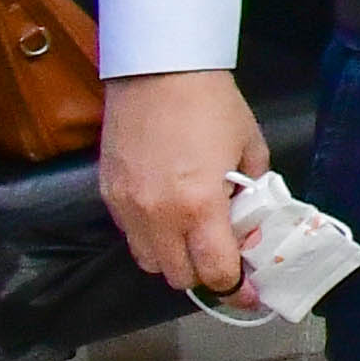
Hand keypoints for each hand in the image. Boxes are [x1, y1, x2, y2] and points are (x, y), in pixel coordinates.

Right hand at [100, 69, 272, 298]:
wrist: (157, 71)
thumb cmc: (213, 105)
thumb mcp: (250, 147)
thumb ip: (252, 190)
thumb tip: (251, 219)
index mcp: (200, 207)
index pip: (214, 270)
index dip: (235, 287)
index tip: (248, 289)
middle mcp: (158, 217)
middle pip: (177, 277)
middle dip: (203, 275)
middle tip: (221, 261)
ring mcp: (127, 208)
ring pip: (148, 262)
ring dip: (173, 260)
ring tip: (192, 240)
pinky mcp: (107, 196)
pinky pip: (129, 236)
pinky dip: (150, 238)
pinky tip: (167, 218)